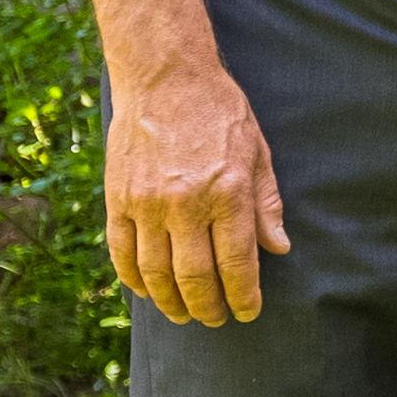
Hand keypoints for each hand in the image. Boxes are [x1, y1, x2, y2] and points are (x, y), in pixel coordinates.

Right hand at [105, 68, 290, 324]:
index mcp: (228, 193)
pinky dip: (133, 279)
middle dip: (208, 307)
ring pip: (156, 273)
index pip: (237, 264)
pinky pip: (122, 252)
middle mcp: (186, 203)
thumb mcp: (257, 152)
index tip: (248, 312)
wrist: (165, 77)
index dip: (243, 297)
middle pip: (194, 277)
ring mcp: (147, 203)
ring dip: (170, 302)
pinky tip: (146, 291)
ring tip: (183, 314)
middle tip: (214, 320)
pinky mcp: (118, 198)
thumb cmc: (219, 112)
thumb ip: (266, 204)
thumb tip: (278, 248)